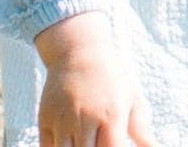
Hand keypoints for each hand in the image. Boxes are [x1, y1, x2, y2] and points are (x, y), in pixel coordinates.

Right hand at [32, 12, 157, 146]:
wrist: (79, 51)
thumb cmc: (111, 80)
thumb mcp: (131, 99)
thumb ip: (142, 132)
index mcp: (112, 115)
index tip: (114, 146)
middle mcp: (87, 118)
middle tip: (98, 142)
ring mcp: (63, 119)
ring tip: (85, 140)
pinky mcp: (45, 119)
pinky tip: (69, 142)